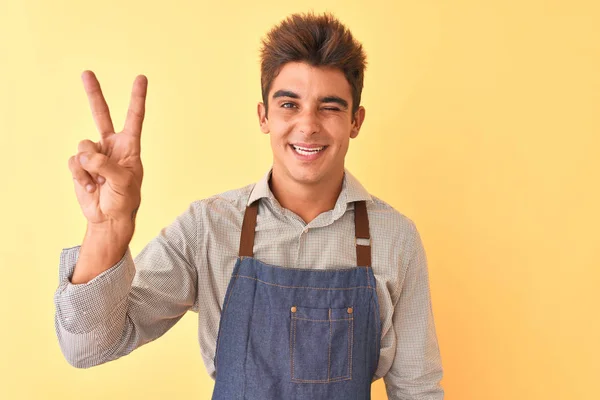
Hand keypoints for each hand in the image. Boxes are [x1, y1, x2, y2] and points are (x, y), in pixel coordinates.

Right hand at [68, 70, 147, 226]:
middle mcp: (112, 145)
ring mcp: (95, 154)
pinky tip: (90, 186)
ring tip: (100, 182)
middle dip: (93, 93)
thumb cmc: (124, 200)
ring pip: (84, 146)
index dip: (137, 98)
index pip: (134, 118)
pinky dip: (81, 176)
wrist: (108, 217)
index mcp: (130, 146)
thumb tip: (87, 154)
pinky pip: (75, 161)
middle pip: (101, 114)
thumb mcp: (124, 182)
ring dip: (90, 166)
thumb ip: (107, 165)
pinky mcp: (81, 164)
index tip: (141, 78)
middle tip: (87, 72)